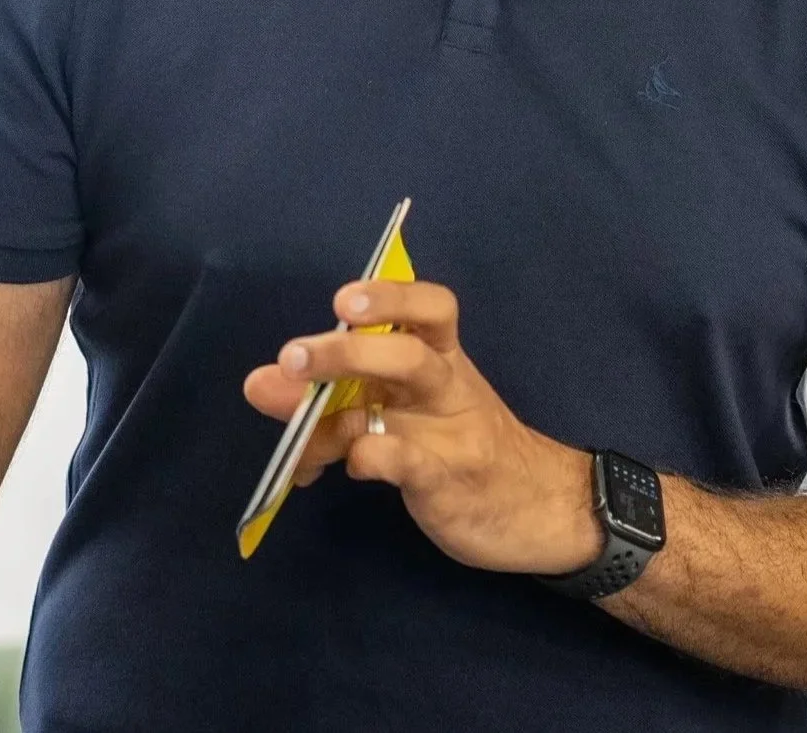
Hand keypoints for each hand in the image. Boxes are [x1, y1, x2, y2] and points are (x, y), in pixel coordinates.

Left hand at [243, 277, 602, 575]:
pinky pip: (410, 459)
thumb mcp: (403, 417)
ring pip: (413, 385)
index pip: (430, 308)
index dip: (389, 296)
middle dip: (346, 348)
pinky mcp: (449, 481)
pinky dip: (373, 455)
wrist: (547, 510)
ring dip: (351, 380)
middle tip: (291, 358)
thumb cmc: (463, 451)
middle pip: (408, 348)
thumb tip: (260, 385)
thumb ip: (334, 400)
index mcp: (441, 358)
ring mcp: (452, 431)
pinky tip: (348, 463)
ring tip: (299, 397)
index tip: (344, 300)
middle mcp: (447, 384)